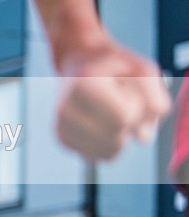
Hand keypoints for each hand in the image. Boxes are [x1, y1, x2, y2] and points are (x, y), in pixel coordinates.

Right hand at [56, 38, 169, 159]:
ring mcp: (61, 126)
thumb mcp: (144, 70)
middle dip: (129, 124)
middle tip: (118, 101)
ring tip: (110, 113)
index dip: (136, 106)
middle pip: (117, 138)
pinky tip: (102, 124)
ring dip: (120, 136)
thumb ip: (156, 100)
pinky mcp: (62, 139)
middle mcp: (66, 108)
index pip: (124, 118)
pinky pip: (99, 156)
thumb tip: (142, 137)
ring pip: (109, 152)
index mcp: (83, 85)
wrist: (80, 61)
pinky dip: (109, 144)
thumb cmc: (113, 66)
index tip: (124, 89)